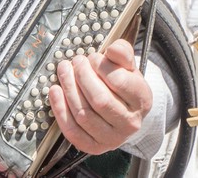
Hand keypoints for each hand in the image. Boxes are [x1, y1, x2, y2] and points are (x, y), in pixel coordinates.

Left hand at [49, 39, 151, 154]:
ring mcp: (112, 139)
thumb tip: (112, 49)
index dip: (101, 66)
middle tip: (76, 62)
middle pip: (99, 100)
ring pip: (83, 115)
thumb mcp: (128, 66)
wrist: (124, 111)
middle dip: (82, 77)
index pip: (119, 81)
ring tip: (64, 71)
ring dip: (68, 89)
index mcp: (142, 100)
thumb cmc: (124, 84)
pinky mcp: (94, 147)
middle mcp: (130, 123)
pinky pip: (72, 131)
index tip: (93, 57)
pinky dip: (60, 109)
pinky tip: (56, 91)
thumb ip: (122, 53)